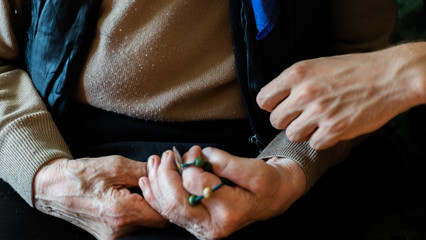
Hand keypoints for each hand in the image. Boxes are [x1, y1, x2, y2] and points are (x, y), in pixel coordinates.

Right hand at [33, 156, 166, 239]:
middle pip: (156, 220)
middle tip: (153, 183)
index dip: (167, 196)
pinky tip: (129, 198)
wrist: (54, 189)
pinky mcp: (109, 237)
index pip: (162, 214)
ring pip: (146, 224)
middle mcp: (118, 230)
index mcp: (121, 212)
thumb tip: (166, 170)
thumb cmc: (82, 175)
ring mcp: (113, 236)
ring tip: (137, 189)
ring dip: (147, 207)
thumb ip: (145, 171)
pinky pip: (133, 226)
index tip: (166, 183)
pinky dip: (136, 213)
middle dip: (159, 201)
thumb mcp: (116, 166)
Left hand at [139, 146, 305, 238]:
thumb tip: (200, 156)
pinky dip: (155, 196)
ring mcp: (202, 227)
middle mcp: (212, 226)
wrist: (271, 197)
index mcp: (229, 213)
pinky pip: (169, 212)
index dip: (190, 165)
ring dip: (157, 183)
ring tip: (155, 162)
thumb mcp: (253, 169)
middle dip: (165, 175)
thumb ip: (225, 163)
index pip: (196, 187)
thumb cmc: (265, 182)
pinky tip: (148, 181)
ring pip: (169, 208)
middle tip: (167, 155)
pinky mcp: (196, 223)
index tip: (194, 151)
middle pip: (176, 202)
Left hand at [257, 43, 425, 148]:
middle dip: (288, 121)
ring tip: (319, 122)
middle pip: (275, 121)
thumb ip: (293, 82)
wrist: (390, 76)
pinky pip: (314, 144)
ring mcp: (319, 112)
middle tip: (303, 116)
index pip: (263, 100)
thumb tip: (274, 100)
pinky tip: (333, 127)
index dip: (271, 106)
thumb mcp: (317, 65)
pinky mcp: (335, 129)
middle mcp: (304, 93)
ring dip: (304, 132)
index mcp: (296, 74)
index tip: (281, 107)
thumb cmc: (354, 69)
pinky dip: (322, 140)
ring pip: (292, 135)